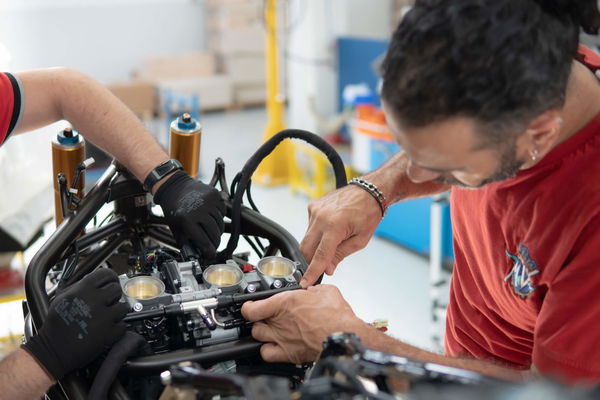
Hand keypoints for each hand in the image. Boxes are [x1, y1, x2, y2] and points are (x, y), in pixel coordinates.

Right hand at [22, 268, 128, 379]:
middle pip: (117, 289)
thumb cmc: (56, 325)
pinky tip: (105, 329)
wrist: (53, 350)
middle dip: (113, 296)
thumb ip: (80, 286)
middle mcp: (94, 301)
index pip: (107, 274)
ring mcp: (103, 318)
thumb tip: (97, 280)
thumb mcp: (62, 298)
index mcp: (82, 290)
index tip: (111, 283)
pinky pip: (123, 325)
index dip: (110, 278)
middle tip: (106, 303)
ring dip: (117, 312)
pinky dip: (117, 328)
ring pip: (124, 307)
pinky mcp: (109, 334)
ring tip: (106, 317)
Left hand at [153, 170, 225, 259]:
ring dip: (218, 230)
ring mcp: (208, 201)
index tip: (211, 255)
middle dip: (215, 242)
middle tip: (213, 245)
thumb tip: (198, 252)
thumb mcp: (175, 227)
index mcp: (187, 219)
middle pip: (214, 232)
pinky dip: (219, 216)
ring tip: (212, 231)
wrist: (174, 186)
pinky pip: (222, 211)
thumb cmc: (173, 207)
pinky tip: (212, 217)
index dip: (209, 250)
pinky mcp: (214, 194)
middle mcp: (199, 210)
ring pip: (220, 222)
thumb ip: (186, 240)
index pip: (203, 240)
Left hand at [241, 285, 362, 363]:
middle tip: (268, 317)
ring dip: (262, 333)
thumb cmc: (336, 316)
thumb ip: (312, 290)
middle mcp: (279, 322)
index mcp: (284, 303)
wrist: (343, 336)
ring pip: (258, 337)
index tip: (251, 306)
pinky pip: (267, 354)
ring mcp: (282, 339)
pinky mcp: (288, 354)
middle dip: (259, 319)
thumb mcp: (324, 291)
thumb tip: (311, 290)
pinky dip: (267, 351)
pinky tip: (275, 346)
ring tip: (271, 330)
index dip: (248, 307)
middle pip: (255, 322)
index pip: (250, 308)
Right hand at [299, 185, 381, 286]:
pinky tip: (329, 229)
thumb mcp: (360, 240)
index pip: (320, 255)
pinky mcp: (312, 206)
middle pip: (306, 248)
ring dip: (315, 245)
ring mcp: (314, 210)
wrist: (368, 191)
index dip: (312, 272)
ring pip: (306, 238)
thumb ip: (340, 255)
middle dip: (310, 261)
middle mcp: (321, 217)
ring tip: (333, 239)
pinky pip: (309, 227)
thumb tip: (328, 269)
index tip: (305, 282)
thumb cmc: (368, 213)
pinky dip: (316, 233)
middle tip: (321, 266)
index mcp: (335, 226)